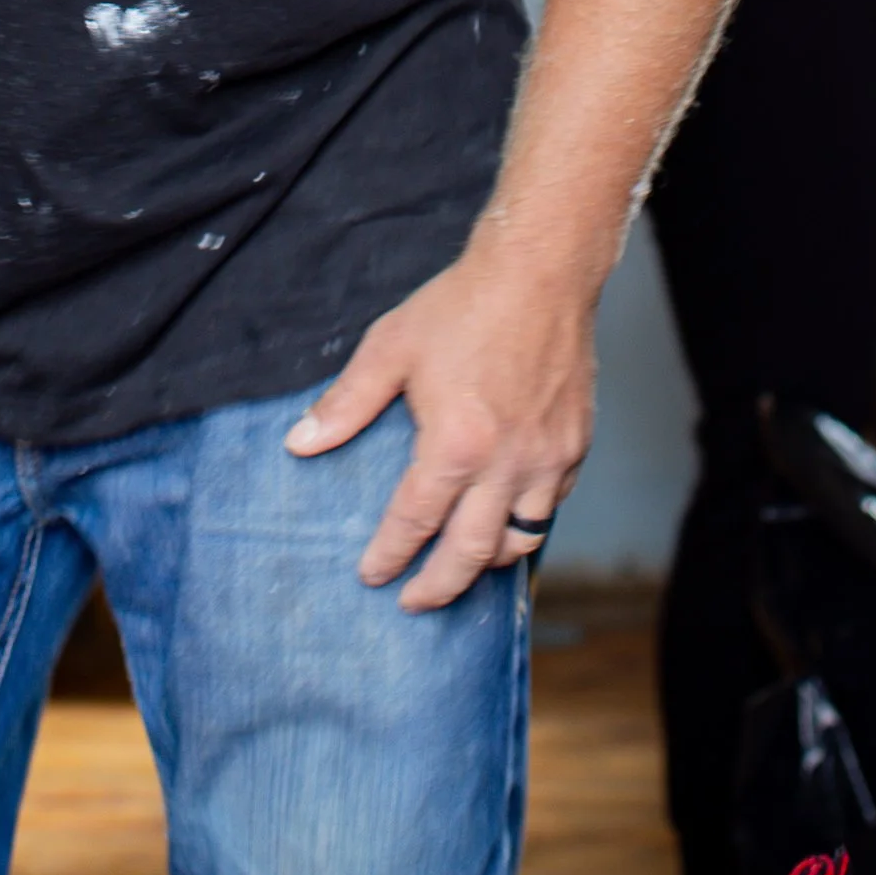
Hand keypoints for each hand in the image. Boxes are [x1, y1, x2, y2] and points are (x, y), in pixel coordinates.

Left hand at [283, 240, 597, 611]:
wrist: (540, 273)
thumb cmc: (463, 306)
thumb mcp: (390, 348)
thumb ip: (346, 403)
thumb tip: (300, 443)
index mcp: (456, 446)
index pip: (415, 522)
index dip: (390, 555)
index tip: (372, 574)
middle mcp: (506, 465)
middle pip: (470, 554)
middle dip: (437, 587)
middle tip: (414, 601)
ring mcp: (548, 459)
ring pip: (520, 539)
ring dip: (486, 561)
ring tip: (460, 565)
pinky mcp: (575, 446)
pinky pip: (552, 506)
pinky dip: (526, 521)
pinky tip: (506, 518)